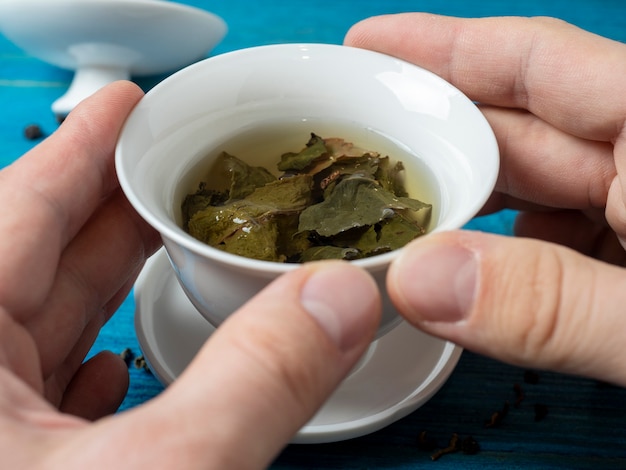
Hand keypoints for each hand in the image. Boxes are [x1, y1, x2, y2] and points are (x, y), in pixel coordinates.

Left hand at [0, 81, 379, 466]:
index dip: (83, 147)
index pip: (21, 207)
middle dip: (113, 210)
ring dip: (105, 284)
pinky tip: (119, 363)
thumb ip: (255, 378)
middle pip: (36, 258)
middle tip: (174, 174)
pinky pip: (39, 389)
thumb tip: (337, 298)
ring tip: (165, 246)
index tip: (127, 103)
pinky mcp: (7, 468)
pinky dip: (92, 364)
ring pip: (40, 323)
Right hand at [345, 14, 625, 385]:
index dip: (441, 47)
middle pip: (519, 128)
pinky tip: (471, 272)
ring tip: (397, 224)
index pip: (533, 62)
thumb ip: (550, 304)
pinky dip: (506, 249)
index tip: (365, 44)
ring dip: (464, 206)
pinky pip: (556, 229)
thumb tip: (419, 281)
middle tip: (354, 160)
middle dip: (434, 144)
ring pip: (532, 186)